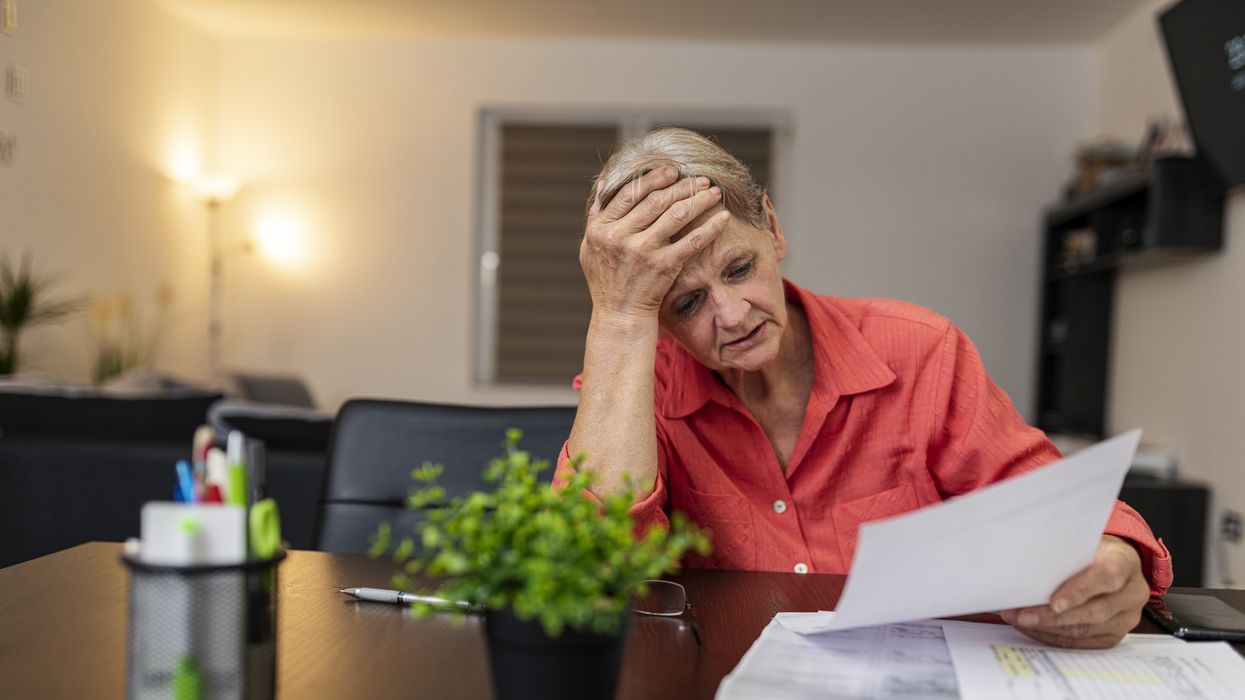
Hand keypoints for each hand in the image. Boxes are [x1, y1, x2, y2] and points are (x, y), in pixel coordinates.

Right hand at [579, 167, 730, 322]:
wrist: (619, 316)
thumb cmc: (606, 281)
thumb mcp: (590, 248)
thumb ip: (595, 217)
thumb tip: (602, 185)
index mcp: (601, 229)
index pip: (629, 193)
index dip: (653, 178)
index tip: (671, 171)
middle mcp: (620, 237)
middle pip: (656, 200)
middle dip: (682, 186)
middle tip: (700, 179)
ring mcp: (643, 251)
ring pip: (676, 214)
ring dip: (699, 199)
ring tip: (713, 192)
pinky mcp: (664, 266)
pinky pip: (692, 240)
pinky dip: (710, 226)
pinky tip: (723, 217)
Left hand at [1000, 535, 1148, 648]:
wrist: (1113, 563)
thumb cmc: (1091, 551)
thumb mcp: (1081, 542)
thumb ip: (1063, 552)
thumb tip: (1025, 562)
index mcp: (1126, 562)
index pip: (1107, 577)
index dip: (1080, 590)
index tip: (1054, 602)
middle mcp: (1132, 593)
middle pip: (1095, 611)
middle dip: (1054, 616)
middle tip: (1023, 615)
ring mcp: (1127, 617)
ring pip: (1086, 630)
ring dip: (1048, 628)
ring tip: (1020, 620)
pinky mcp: (1115, 635)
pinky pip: (1083, 642)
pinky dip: (1054, 637)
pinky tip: (1033, 629)